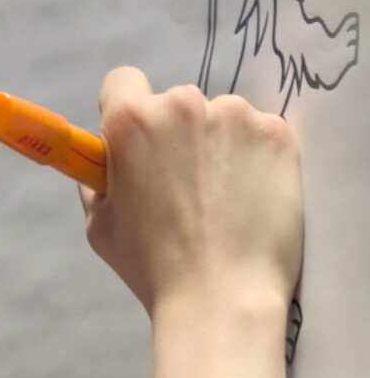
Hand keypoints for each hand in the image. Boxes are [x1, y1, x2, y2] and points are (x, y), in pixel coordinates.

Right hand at [80, 68, 302, 316]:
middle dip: (175, 134)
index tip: (136, 142)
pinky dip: (253, 157)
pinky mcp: (278, 135)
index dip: (124, 110)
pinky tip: (249, 196)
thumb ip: (99, 178)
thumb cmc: (151, 265)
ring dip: (217, 144)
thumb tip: (109, 161)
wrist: (223, 296)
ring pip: (220, 117)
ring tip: (221, 198)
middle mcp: (183, 104)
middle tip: (181, 185)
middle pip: (174, 103)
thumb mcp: (98, 222)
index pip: (122, 82)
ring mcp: (236, 116)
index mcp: (130, 120)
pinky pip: (258, 133)